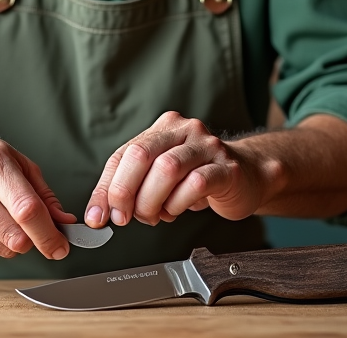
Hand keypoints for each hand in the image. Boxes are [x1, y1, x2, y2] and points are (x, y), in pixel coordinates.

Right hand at [0, 131, 75, 259]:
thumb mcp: (16, 161)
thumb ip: (43, 194)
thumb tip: (64, 223)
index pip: (26, 209)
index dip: (48, 233)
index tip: (62, 246)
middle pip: (15, 236)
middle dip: (36, 240)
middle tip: (39, 231)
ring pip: (4, 249)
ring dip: (16, 242)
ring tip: (6, 217)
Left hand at [84, 111, 269, 227]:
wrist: (248, 175)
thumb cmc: (200, 177)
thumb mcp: (161, 179)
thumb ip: (133, 189)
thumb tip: (99, 213)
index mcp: (163, 128)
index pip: (123, 155)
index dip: (106, 188)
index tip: (98, 215)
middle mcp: (184, 130)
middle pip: (141, 155)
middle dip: (125, 192)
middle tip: (124, 218)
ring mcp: (207, 146)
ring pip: (167, 169)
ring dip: (152, 202)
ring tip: (154, 216)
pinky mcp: (227, 168)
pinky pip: (196, 184)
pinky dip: (179, 204)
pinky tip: (177, 211)